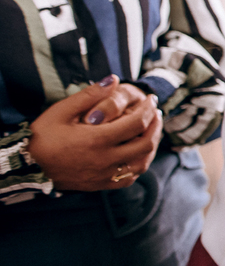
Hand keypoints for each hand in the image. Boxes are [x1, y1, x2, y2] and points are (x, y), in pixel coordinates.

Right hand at [26, 79, 163, 190]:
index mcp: (97, 140)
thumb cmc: (43, 136)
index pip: (137, 123)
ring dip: (152, 146)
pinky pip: (129, 178)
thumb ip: (90, 95)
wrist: (27, 167)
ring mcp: (103, 175)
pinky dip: (139, 164)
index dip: (149, 109)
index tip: (151, 99)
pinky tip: (138, 152)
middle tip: (156, 113)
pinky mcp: (100, 185)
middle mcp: (104, 160)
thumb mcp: (61, 111)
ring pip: (141, 163)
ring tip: (151, 131)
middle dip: (156, 126)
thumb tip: (114, 80)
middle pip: (146, 144)